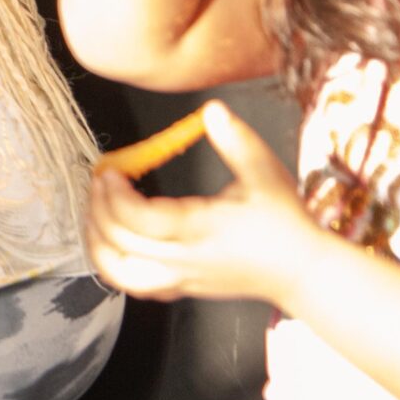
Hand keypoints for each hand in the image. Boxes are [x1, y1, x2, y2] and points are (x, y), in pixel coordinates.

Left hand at [83, 102, 329, 304]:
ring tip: (96, 213)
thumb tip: (213, 110)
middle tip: (99, 182)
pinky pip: (133, 287)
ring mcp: (180, 279)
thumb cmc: (285, 222)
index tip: (109, 170)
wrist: (302, 271)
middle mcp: (184, 259)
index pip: (140, 220)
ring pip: (118, 274)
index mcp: (201, 229)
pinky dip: (113, 266)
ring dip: (97, 243)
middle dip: (99, 209)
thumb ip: (237, 141)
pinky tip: (114, 242)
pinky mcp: (180, 290)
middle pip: (120, 243)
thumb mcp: (265, 173)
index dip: (115, 195)